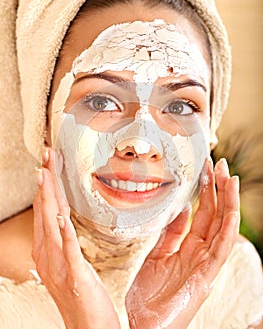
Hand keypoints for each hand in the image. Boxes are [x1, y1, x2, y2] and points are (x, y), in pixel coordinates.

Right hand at [33, 147, 119, 328]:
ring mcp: (58, 265)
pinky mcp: (75, 275)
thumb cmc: (80, 293)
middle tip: (46, 155)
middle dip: (46, 181)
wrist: (87, 327)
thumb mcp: (67, 261)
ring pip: (51, 224)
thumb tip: (59, 219)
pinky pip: (68, 250)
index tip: (50, 162)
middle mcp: (47, 254)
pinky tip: (61, 215)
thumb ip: (60, 241)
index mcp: (47, 249)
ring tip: (46, 174)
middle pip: (45, 210)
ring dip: (49, 198)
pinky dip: (63, 232)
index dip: (47, 184)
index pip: (45, 209)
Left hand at [125, 158, 239, 328]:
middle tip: (220, 163)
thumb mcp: (157, 254)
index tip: (205, 168)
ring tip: (229, 177)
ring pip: (222, 227)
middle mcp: (200, 252)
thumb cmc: (149, 293)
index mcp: (188, 246)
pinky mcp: (206, 276)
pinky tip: (230, 211)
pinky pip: (221, 250)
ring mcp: (205, 263)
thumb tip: (182, 209)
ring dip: (227, 202)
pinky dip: (227, 229)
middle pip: (215, 214)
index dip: (206, 190)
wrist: (142, 324)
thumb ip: (171, 233)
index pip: (202, 212)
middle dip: (218, 188)